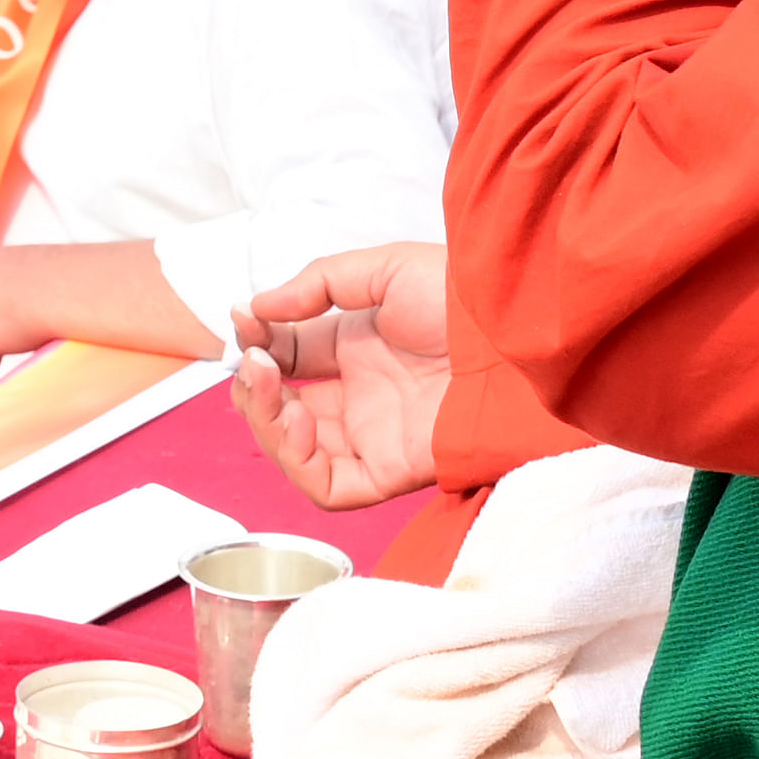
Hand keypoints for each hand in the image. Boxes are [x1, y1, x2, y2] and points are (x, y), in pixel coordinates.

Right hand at [225, 243, 453, 510]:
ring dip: (265, 422)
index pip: (288, 357)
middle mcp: (362, 396)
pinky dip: (298, 463)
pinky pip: (331, 488)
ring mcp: (374, 436)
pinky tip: (293, 421)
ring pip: (296, 453)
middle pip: (283, 410)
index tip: (244, 320)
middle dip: (253, 387)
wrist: (515, 335)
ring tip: (265, 383)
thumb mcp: (384, 269)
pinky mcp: (391, 469)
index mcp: (358, 349)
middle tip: (253, 359)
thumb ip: (318, 283)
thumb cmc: (466, 299)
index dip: (259, 344)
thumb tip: (259, 307)